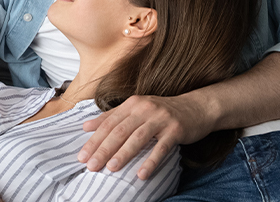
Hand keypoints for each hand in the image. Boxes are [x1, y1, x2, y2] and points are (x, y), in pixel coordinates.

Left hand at [78, 94, 214, 178]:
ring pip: (138, 137)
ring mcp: (161, 119)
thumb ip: (112, 116)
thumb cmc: (163, 112)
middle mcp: (145, 109)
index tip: (82, 156)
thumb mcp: (137, 109)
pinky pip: (161, 147)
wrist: (197, 107)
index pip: (109, 123)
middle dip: (103, 149)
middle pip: (120, 131)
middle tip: (91, 165)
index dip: (94, 140)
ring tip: (111, 168)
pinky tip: (141, 174)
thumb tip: (86, 126)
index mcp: (132, 104)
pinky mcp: (176, 130)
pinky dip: (151, 161)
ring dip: (123, 153)